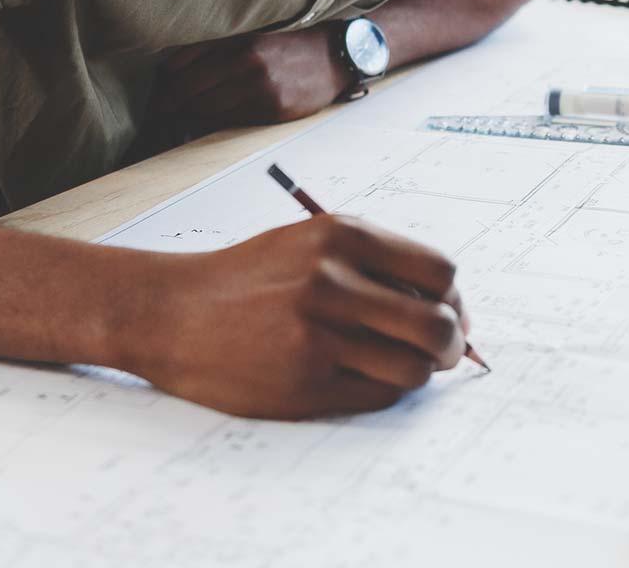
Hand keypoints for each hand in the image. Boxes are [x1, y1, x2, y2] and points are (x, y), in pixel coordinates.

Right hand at [121, 216, 470, 418]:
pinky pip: (379, 394)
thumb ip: (374, 261)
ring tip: (400, 364)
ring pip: (414, 368)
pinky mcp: (306, 382)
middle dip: (453, 345)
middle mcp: (334, 281)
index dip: (454, 299)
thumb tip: (447, 304)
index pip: (439, 272)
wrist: (174, 312)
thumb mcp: (311, 243)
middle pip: (438, 326)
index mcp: (342, 235)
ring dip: (420, 372)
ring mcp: (320, 335)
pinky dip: (384, 388)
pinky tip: (363, 376)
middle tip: (445, 352)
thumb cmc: (250, 278)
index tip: (451, 314)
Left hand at [154, 27, 349, 127]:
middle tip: (160, 106)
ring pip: (204, 108)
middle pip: (188, 89)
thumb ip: (215, 46)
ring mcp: (259, 88)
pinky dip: (210, 122)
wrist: (334, 55)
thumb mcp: (251, 33)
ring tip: (179, 114)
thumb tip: (171, 69)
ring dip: (187, 114)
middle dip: (169, 100)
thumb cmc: (289, 43)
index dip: (164, 78)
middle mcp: (246, 61)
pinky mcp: (271, 108)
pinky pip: (227, 121)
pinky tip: (205, 120)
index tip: (159, 85)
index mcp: (237, 38)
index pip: (181, 62)